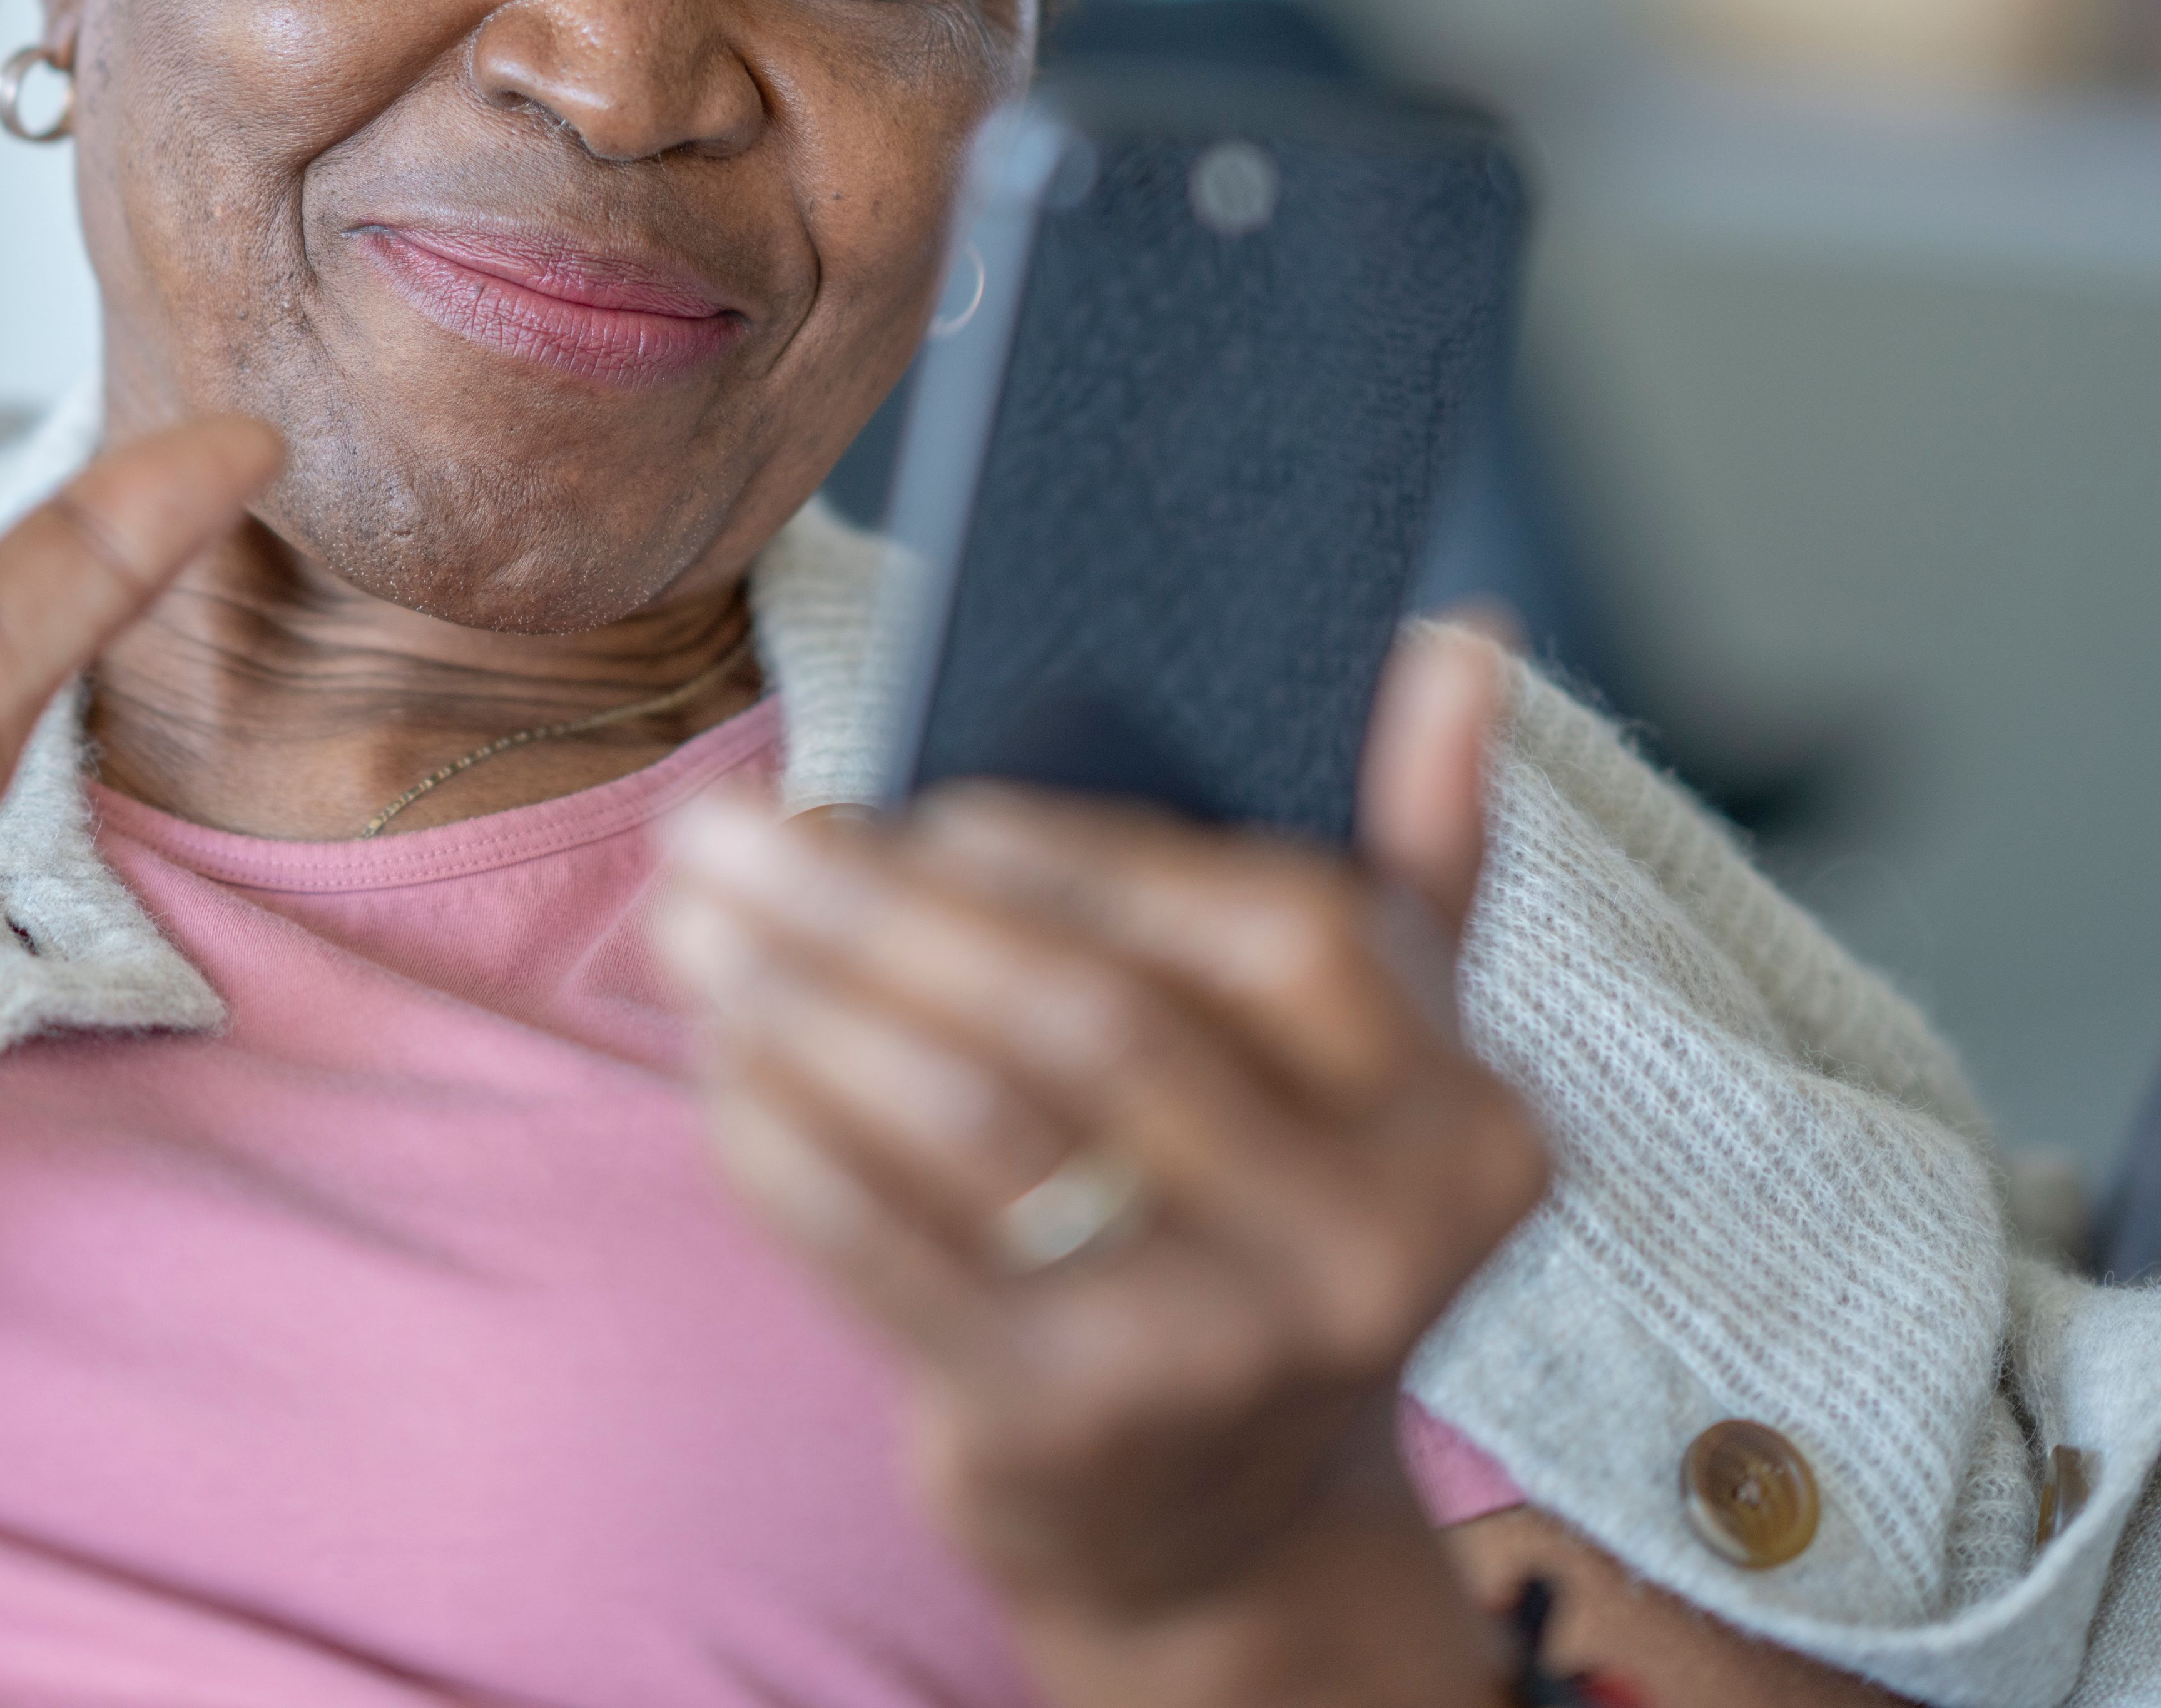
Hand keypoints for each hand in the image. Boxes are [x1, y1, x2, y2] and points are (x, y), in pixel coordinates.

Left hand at [654, 623, 1544, 1705]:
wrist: (1226, 1527)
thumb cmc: (1278, 1211)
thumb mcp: (1385, 1053)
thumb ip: (1419, 845)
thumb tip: (1459, 632)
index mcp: (1468, 1127)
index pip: (1287, 927)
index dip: (1094, 851)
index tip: (926, 798)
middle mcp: (1369, 1250)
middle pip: (1092, 1019)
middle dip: (879, 904)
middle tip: (720, 824)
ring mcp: (1217, 1353)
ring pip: (970, 1124)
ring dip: (801, 1001)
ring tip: (692, 919)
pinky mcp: (1062, 1428)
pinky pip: (884, 1248)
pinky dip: (783, 1138)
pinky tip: (722, 1059)